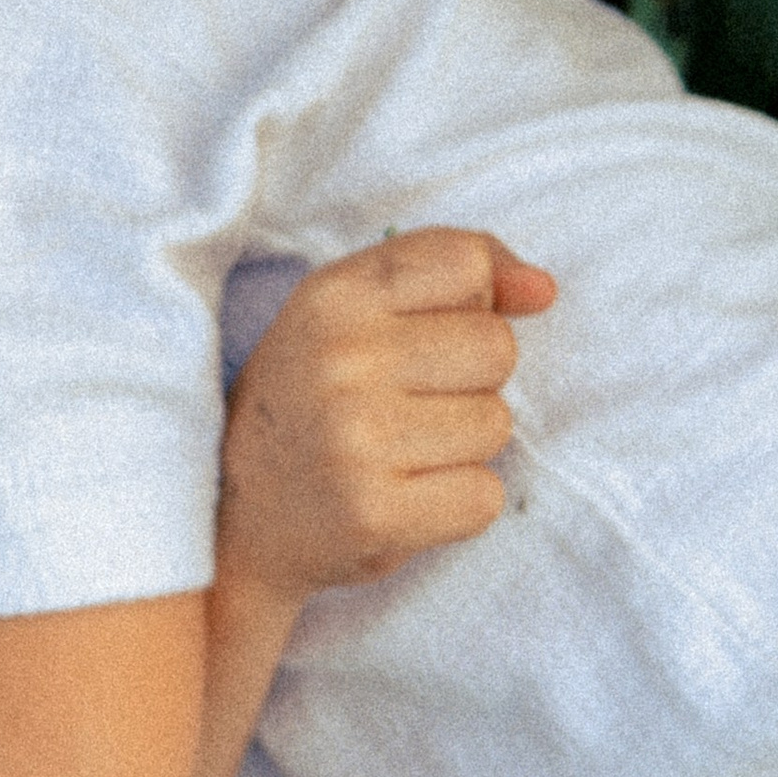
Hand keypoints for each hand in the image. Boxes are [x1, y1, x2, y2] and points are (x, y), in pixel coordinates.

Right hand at [219, 229, 554, 598]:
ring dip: (465, 446)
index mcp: (334, 295)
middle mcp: (342, 357)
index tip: (432, 334)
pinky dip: (459, 503)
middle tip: (410, 404)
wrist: (234, 514)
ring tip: (402, 452)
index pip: (466, 262)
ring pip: (496, 424)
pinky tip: (407, 496)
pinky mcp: (376, 513)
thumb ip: (445, 277)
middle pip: (497, 348)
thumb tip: (543, 290)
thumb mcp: (350, 313)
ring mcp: (356, 438)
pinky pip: (484, 496)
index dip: (471, 303)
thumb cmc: (310, 400)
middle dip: (472, 381)